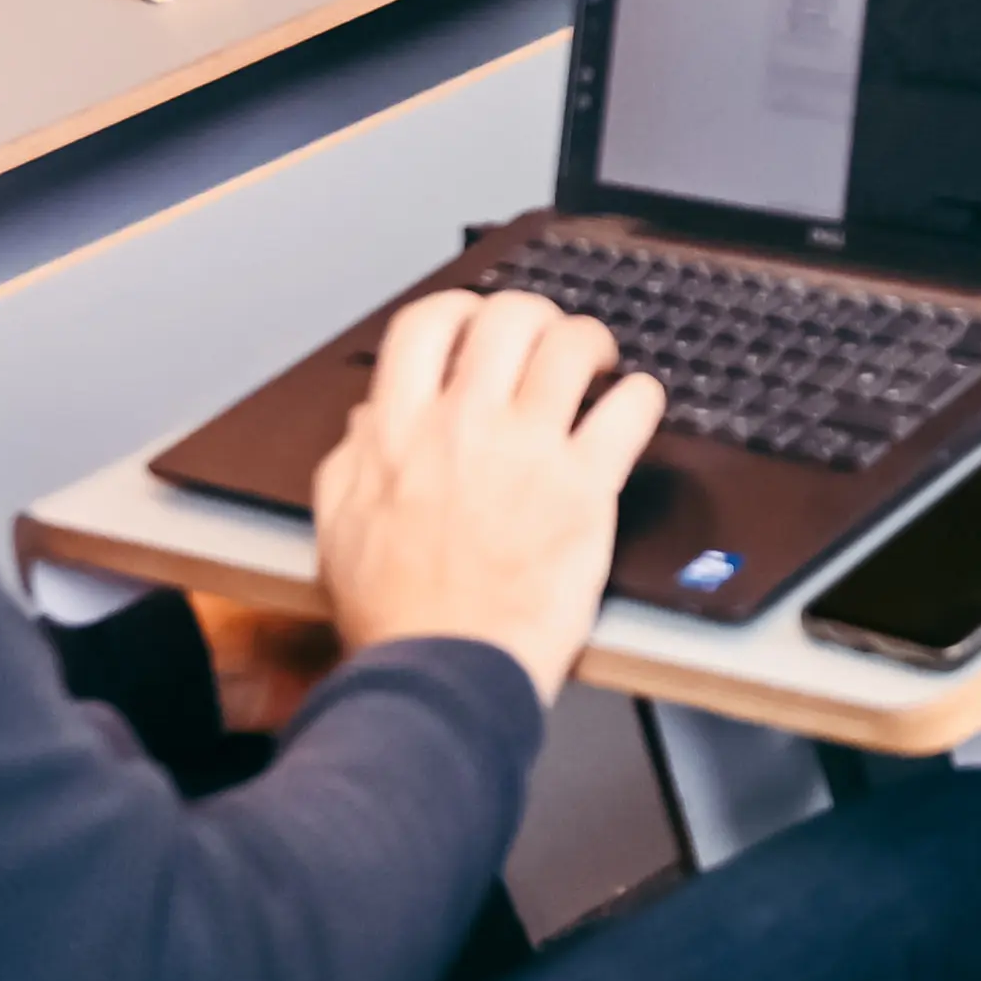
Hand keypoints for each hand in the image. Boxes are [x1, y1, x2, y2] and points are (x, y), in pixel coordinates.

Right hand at [312, 287, 663, 703]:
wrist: (442, 671)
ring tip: (600, 363)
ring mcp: (529, 451)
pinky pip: (631, 409)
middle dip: (536, 316)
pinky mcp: (586, 487)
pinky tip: (636, 408)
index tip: (479, 323)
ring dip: (592, 342)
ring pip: (573, 345)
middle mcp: (465, 425)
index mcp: (398, 430)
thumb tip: (370, 420)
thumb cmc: (394, 615)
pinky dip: (642, 397)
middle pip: (510, 317)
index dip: (461, 309)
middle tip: (547, 340)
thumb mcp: (338, 527)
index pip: (429, 322)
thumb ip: (353, 460)